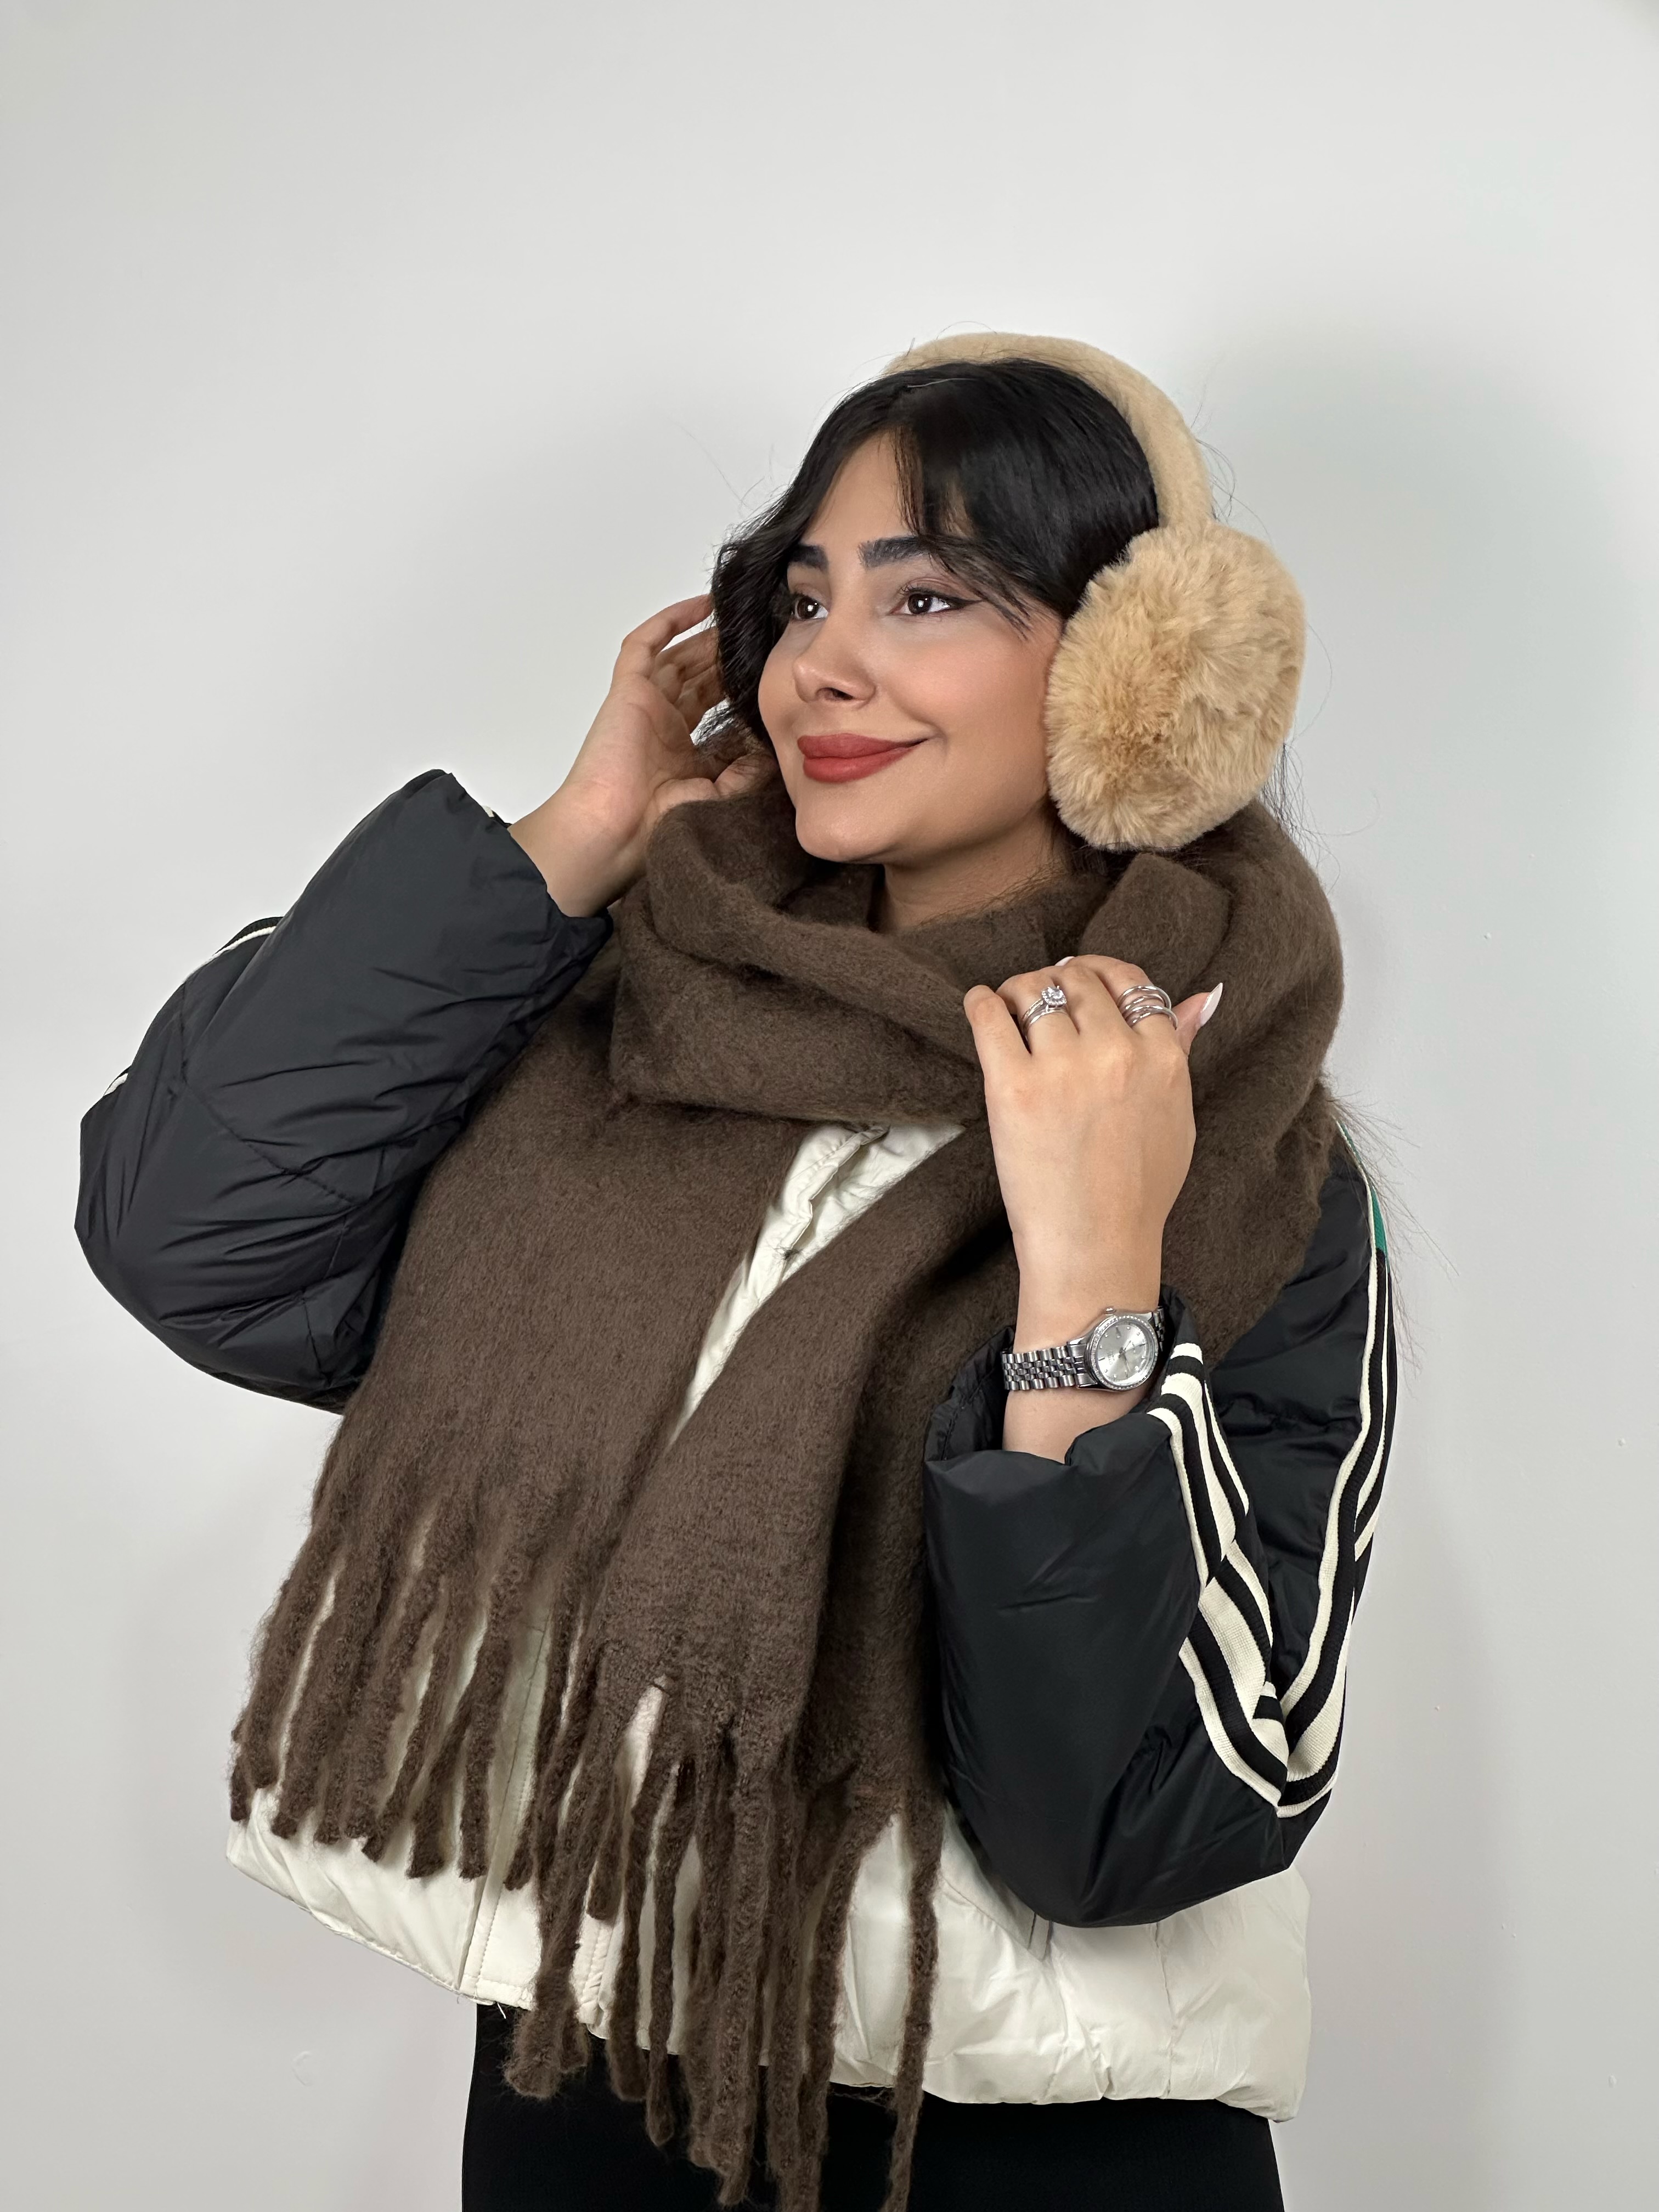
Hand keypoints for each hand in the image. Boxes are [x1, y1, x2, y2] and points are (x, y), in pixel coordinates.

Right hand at [511, 594, 775, 914]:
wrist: (615, 831)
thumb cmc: (657, 825)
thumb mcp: (719, 796)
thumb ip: (748, 770)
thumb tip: (772, 743)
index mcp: (684, 755)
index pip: (719, 713)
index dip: (743, 694)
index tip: (772, 678)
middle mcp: (665, 727)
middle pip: (700, 679)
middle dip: (728, 660)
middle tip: (759, 640)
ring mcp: (646, 706)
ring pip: (679, 658)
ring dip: (708, 637)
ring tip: (737, 618)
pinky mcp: (629, 690)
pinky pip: (646, 644)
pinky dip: (671, 621)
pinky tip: (703, 605)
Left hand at [964, 956, 1213, 1348]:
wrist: (1095, 1245)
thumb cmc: (1138, 1190)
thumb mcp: (1178, 1116)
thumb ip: (1182, 1050)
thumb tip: (1199, 998)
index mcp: (1162, 1057)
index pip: (1130, 982)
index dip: (1101, 976)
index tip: (1082, 983)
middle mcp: (1115, 1053)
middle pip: (1078, 979)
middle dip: (1057, 980)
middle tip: (1041, 997)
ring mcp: (1063, 1068)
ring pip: (1033, 989)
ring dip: (1018, 991)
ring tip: (1011, 1009)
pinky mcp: (1013, 1088)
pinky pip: (989, 1016)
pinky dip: (981, 1003)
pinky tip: (981, 1007)